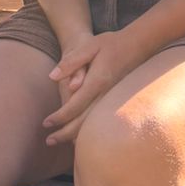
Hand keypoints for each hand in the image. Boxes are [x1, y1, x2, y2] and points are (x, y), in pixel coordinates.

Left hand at [43, 31, 135, 146]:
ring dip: (76, 135)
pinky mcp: (117, 101)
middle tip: (48, 141)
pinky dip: (88, 130)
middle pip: (84, 121)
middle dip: (65, 133)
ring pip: (93, 124)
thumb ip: (71, 61)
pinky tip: (79, 135)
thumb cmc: (111, 44)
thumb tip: (52, 77)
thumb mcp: (89, 46)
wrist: (138, 45)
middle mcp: (106, 95)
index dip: (59, 117)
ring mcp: (113, 100)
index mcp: (97, 81)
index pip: (75, 105)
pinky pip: (100, 121)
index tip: (45, 123)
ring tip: (60, 142)